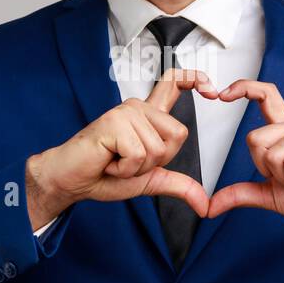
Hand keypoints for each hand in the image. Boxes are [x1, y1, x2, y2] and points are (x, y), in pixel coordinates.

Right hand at [25, 67, 219, 229]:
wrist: (72, 181)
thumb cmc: (103, 175)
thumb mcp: (150, 181)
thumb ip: (178, 185)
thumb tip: (204, 203)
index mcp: (148, 116)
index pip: (174, 83)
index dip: (195, 79)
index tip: (211, 90)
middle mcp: (138, 108)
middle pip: (178, 134)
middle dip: (157, 161)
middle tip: (128, 160)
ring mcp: (125, 112)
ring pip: (158, 149)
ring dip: (137, 168)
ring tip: (115, 161)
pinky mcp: (114, 122)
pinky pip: (138, 154)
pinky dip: (125, 169)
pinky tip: (108, 161)